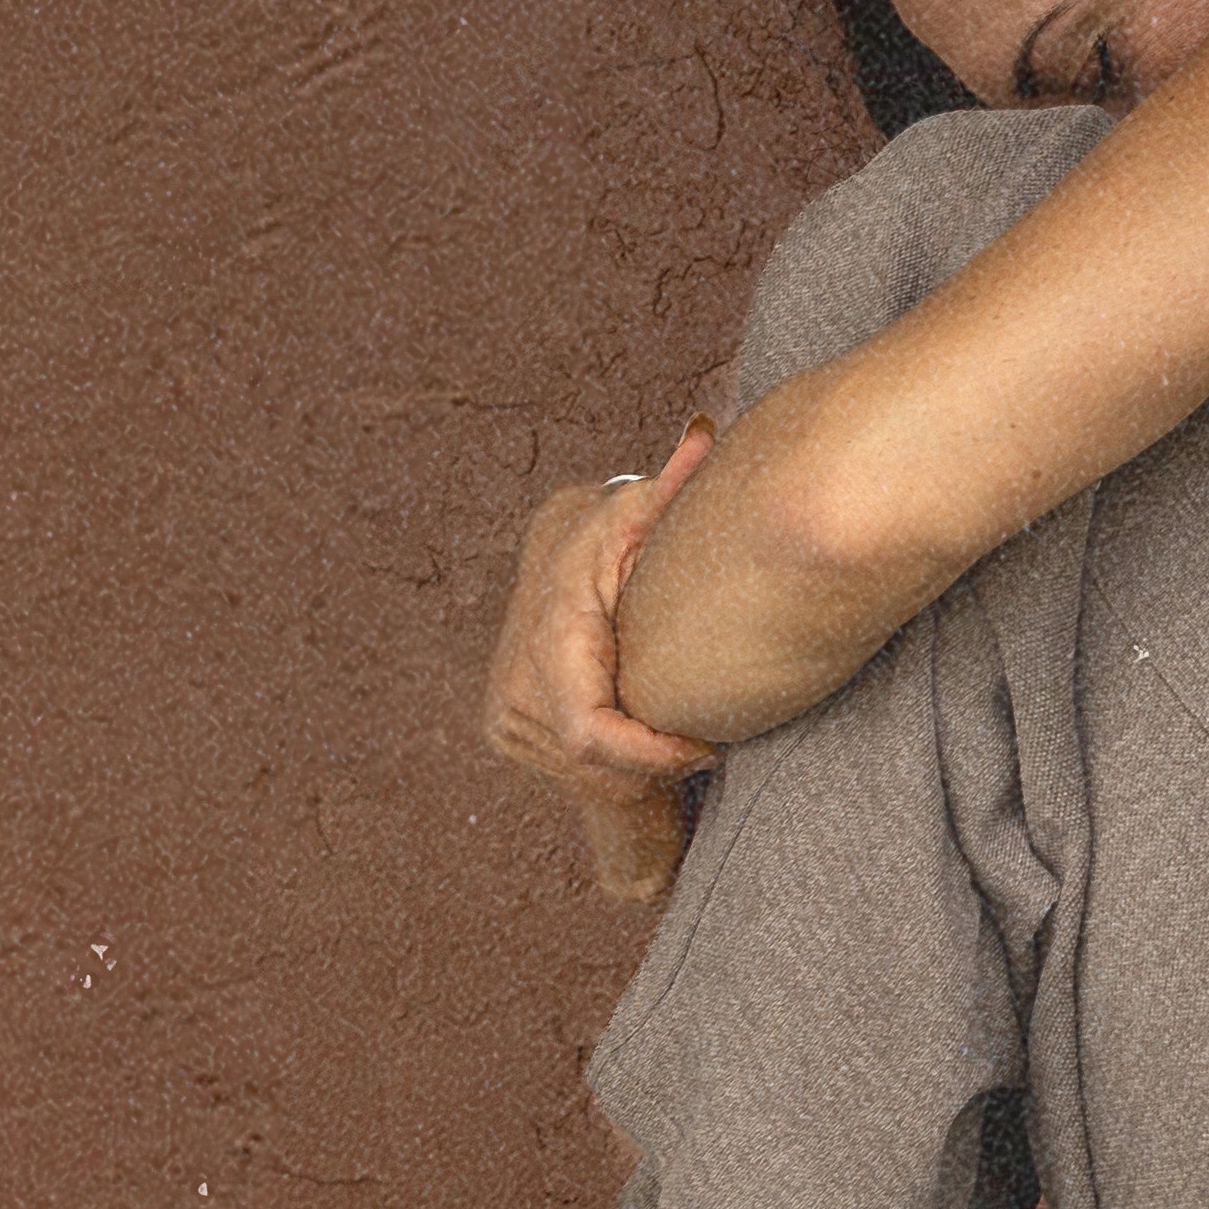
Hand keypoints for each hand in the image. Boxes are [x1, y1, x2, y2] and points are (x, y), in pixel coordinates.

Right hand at [484, 429, 721, 902]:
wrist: (560, 551)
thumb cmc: (621, 532)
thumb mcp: (646, 508)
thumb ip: (674, 487)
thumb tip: (702, 434)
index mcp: (552, 625)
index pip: (589, 732)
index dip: (651, 754)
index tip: (707, 748)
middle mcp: (516, 671)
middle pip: (592, 763)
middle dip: (654, 763)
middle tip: (703, 739)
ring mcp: (504, 703)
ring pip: (583, 774)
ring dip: (639, 766)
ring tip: (675, 724)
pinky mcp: (501, 724)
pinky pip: (570, 770)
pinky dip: (615, 765)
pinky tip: (643, 727)